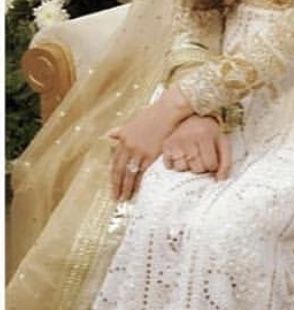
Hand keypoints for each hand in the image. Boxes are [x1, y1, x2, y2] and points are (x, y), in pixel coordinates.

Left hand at [108, 86, 191, 200]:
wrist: (168, 111)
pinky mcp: (150, 154)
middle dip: (116, 185)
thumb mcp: (133, 122)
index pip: (114, 161)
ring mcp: (138, 150)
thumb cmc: (154, 115)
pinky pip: (141, 172)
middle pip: (118, 169)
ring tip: (124, 198)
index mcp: (122, 137)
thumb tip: (109, 135)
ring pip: (128, 173)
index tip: (113, 185)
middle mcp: (127, 145)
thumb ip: (121, 131)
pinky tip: (137, 190)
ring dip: (125, 188)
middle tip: (115, 197)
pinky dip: (138, 183)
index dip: (113, 174)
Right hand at [163, 116, 231, 180]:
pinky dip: (175, 164)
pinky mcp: (166, 146)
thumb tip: (220, 179)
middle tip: (201, 156)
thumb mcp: (223, 143)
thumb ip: (226, 162)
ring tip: (191, 156)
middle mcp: (188, 138)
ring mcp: (175, 142)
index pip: (210, 165)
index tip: (212, 157)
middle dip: (201, 166)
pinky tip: (181, 155)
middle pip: (196, 168)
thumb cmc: (210, 133)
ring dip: (188, 166)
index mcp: (204, 135)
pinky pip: (169, 166)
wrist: (194, 118)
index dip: (213, 165)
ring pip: (182, 168)